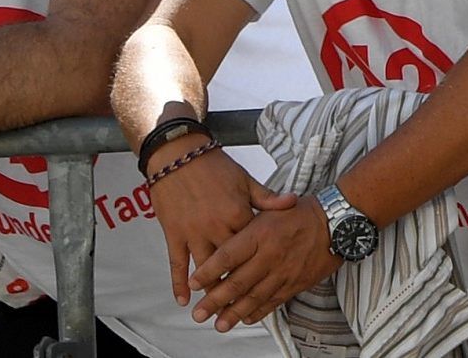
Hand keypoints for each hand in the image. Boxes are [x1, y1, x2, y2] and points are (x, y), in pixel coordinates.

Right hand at [150, 146, 260, 307]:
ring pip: (204, 269)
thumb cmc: (216, 168)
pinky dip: (178, 283)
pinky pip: (177, 264)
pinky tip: (183, 300)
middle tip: (240, 306)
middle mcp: (217, 227)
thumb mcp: (246, 180)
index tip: (267, 280)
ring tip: (215, 310)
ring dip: (209, 290)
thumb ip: (267, 197)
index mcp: (238, 213)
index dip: (259, 263)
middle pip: (229, 264)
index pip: (252, 246)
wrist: (180, 157)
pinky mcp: (175, 235)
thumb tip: (293, 202)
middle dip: (234, 285)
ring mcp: (194, 233)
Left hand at [190, 186, 332, 330]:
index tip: (193, 282)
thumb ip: (248, 225)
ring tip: (218, 324)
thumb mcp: (273, 210)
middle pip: (236, 282)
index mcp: (261, 232)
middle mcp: (270, 254)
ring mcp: (283, 272)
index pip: (228, 255)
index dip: (208, 271)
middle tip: (199, 313)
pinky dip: (257, 312)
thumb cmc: (302, 213)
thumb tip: (223, 240)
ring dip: (233, 313)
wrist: (337, 221)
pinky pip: (272, 302)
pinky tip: (246, 318)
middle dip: (214, 300)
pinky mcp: (295, 283)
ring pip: (253, 297)